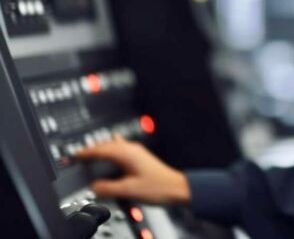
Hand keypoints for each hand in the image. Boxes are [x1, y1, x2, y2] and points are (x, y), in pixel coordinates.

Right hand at [76, 135, 190, 204]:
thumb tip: (94, 186)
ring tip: (92, 154)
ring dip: (102, 149)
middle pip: (106, 145)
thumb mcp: (129, 190)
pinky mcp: (140, 158)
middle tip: (79, 156)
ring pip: (114, 146)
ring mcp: (137, 152)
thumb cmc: (159, 187)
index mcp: (127, 153)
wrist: (177, 188)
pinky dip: (112, 151)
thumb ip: (108, 188)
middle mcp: (132, 149)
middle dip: (92, 150)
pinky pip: (121, 149)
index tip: (75, 155)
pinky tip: (113, 150)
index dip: (86, 152)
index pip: (101, 149)